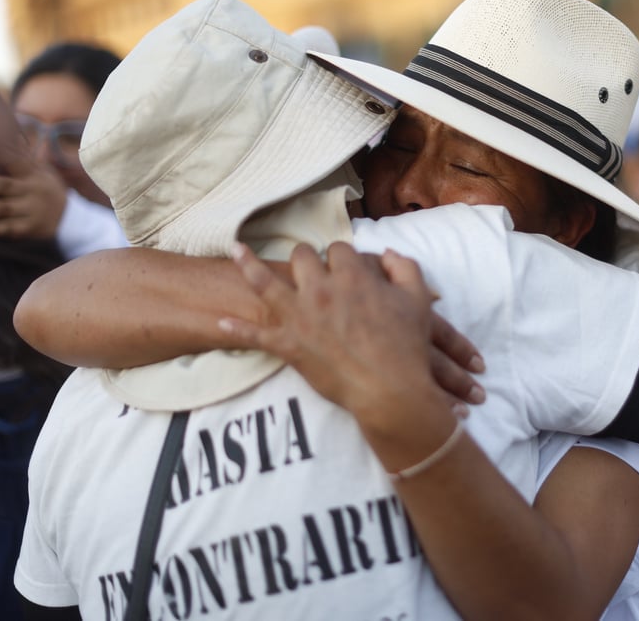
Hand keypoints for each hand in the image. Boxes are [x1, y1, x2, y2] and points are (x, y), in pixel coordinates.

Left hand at [0, 141, 67, 238]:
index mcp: (33, 176)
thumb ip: (25, 158)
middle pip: (5, 186)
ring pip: (4, 209)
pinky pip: (10, 229)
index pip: (17, 162)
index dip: (2, 155)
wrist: (70, 219)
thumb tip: (13, 138)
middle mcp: (32, 192)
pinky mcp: (29, 228)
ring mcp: (31, 211)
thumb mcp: (44, 173)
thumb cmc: (49, 191)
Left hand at [219, 241, 484, 414]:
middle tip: (307, 266)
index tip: (344, 266)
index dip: (341, 256)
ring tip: (235, 251)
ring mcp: (300, 317)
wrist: (390, 389)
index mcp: (351, 276)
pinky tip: (221, 323)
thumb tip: (387, 254)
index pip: (338, 249)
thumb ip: (404, 268)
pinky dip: (237, 330)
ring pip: (265, 283)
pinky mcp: (288, 346)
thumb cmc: (406, 346)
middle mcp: (320, 290)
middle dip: (304, 258)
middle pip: (301, 258)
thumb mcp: (417, 300)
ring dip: (248, 265)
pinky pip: (256, 335)